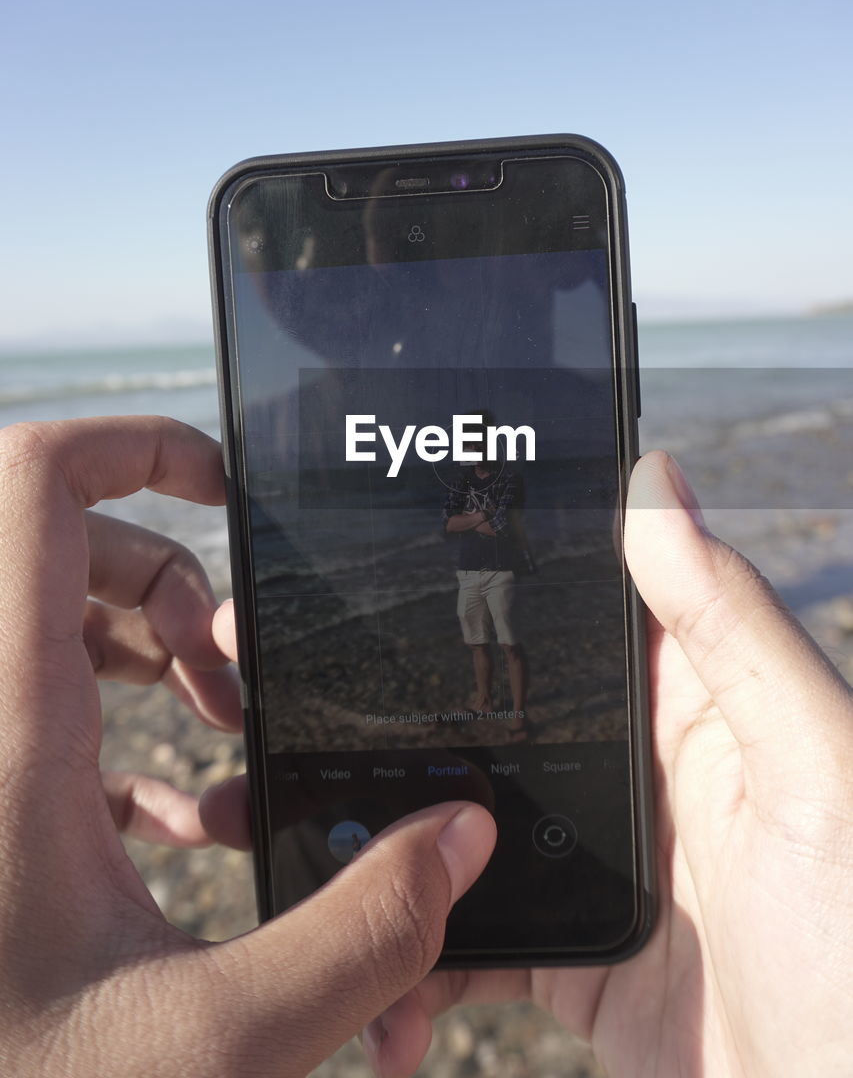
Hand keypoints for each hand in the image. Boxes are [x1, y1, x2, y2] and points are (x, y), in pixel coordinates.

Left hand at [0, 417, 495, 1076]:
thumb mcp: (214, 1043)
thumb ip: (361, 937)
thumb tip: (463, 834)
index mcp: (12, 725)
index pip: (34, 485)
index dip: (133, 445)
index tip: (226, 488)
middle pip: (58, 539)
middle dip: (169, 572)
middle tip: (227, 675)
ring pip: (48, 608)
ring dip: (141, 635)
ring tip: (206, 723)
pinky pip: (36, 692)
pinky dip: (102, 704)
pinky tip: (158, 809)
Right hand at [276, 449, 849, 1077]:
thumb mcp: (813, 766)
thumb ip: (733, 626)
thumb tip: (654, 480)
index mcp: (695, 703)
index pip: (579, 606)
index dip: (490, 574)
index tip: (381, 548)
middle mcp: (637, 773)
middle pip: (494, 718)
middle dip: (400, 714)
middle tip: (286, 700)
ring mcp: (594, 865)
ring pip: (459, 828)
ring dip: (387, 844)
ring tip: (295, 836)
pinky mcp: (571, 955)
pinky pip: (469, 936)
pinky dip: (417, 956)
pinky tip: (382, 981)